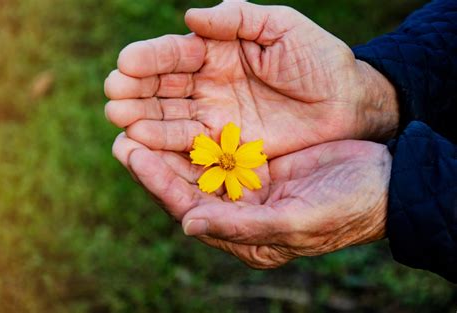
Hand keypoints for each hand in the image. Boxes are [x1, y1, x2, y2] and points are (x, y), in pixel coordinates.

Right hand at [104, 1, 398, 158]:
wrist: (347, 103)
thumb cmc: (319, 60)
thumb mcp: (282, 27)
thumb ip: (238, 18)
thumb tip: (190, 17)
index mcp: (219, 50)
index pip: (176, 53)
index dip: (150, 58)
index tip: (125, 64)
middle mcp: (210, 83)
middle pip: (164, 86)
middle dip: (136, 90)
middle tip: (113, 96)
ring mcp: (215, 115)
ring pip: (171, 116)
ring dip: (143, 118)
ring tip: (120, 120)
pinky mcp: (226, 144)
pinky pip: (191, 143)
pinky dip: (167, 143)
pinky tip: (143, 142)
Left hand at [113, 134, 390, 268]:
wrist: (384, 182)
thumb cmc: (346, 208)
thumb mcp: (296, 220)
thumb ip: (242, 227)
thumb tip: (187, 226)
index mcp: (245, 236)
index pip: (190, 208)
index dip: (159, 182)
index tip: (131, 152)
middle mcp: (240, 213)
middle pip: (187, 186)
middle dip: (155, 161)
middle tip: (123, 132)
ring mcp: (249, 187)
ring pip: (200, 165)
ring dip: (172, 143)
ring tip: (141, 119)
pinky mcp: (259, 164)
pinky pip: (222, 148)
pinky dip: (201, 132)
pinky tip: (183, 112)